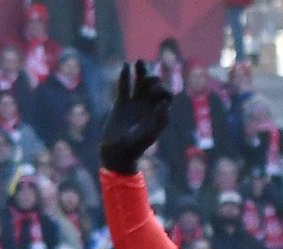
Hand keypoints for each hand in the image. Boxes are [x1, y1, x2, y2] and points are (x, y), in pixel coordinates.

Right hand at [100, 60, 172, 174]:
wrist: (116, 152)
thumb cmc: (135, 147)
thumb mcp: (148, 135)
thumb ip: (159, 120)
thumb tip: (165, 102)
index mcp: (158, 113)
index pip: (167, 95)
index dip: (163, 90)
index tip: (155, 94)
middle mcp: (148, 106)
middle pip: (155, 85)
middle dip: (153, 80)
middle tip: (147, 83)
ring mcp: (134, 103)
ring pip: (140, 82)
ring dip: (141, 72)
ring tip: (139, 62)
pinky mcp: (121, 103)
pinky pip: (124, 86)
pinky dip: (124, 76)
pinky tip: (125, 66)